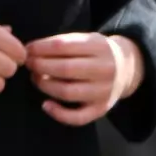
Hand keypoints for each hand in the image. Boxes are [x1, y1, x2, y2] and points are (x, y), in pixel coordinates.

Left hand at [26, 32, 145, 126]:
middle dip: (40, 66)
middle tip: (29, 64)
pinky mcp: (101, 109)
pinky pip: (78, 117)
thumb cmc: (97, 52)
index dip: (40, 48)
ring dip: (46, 85)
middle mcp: (103, 69)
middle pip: (65, 69)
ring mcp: (103, 91)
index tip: (27, 49)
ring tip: (35, 78)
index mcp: (97, 46)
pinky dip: (59, 114)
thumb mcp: (86, 39)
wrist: (127, 68)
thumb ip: (63, 43)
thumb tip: (31, 50)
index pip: (63, 46)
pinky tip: (46, 105)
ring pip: (68, 92)